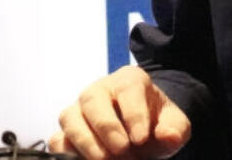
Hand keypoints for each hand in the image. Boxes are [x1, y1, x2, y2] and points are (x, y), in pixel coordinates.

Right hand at [50, 65, 190, 159]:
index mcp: (129, 80)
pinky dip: (67, 152)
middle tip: (123, 150)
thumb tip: (168, 136)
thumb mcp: (173, 124)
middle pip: (93, 99)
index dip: (134, 113)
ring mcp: (79, 110)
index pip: (128, 88)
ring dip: (86, 142)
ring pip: (69, 117)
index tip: (141, 138)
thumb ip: (175, 128)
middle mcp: (100, 90)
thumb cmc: (155, 123)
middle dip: (107, 127)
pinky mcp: (67, 132)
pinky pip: (57, 139)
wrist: (142, 133)